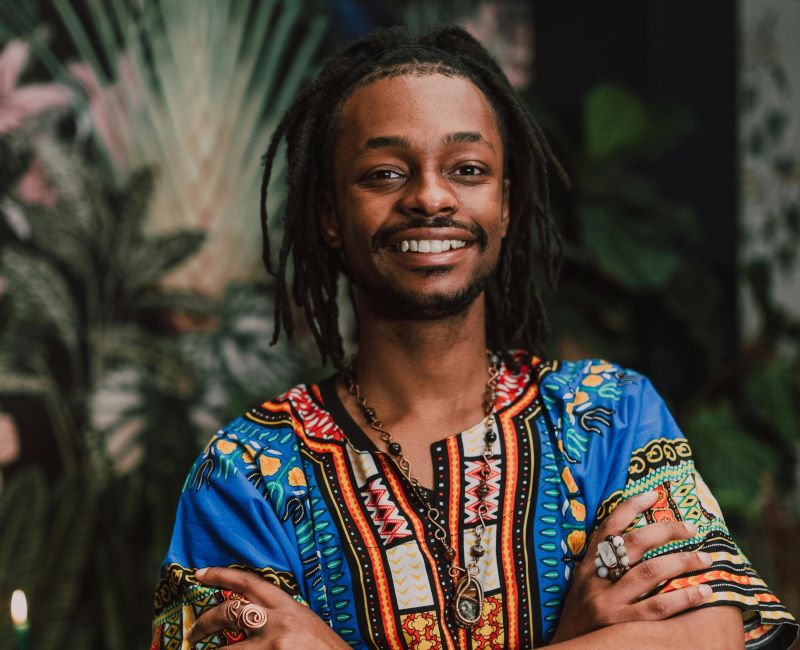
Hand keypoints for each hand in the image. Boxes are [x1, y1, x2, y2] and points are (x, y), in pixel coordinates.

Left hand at [187, 567, 348, 648]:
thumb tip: (251, 618)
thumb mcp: (304, 624)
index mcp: (287, 607)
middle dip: (206, 621)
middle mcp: (277, 622)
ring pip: (228, 648)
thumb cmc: (326, 649)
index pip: (249, 582)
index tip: (200, 573)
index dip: (222, 575)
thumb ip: (280, 617)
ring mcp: (272, 646)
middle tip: (193, 631)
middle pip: (230, 611)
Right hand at [551, 491, 714, 642]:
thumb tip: (641, 544)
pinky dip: (683, 597)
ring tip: (704, 557)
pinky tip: (703, 591)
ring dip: (681, 561)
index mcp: (587, 566)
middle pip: (633, 544)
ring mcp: (609, 603)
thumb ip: (605, 566)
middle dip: (665, 531)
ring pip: (649, 572)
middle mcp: (596, 580)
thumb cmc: (583, 617)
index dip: (629, 507)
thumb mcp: (585, 586)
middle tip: (691, 527)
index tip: (653, 494)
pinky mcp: (623, 626)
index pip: (607, 527)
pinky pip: (658, 608)